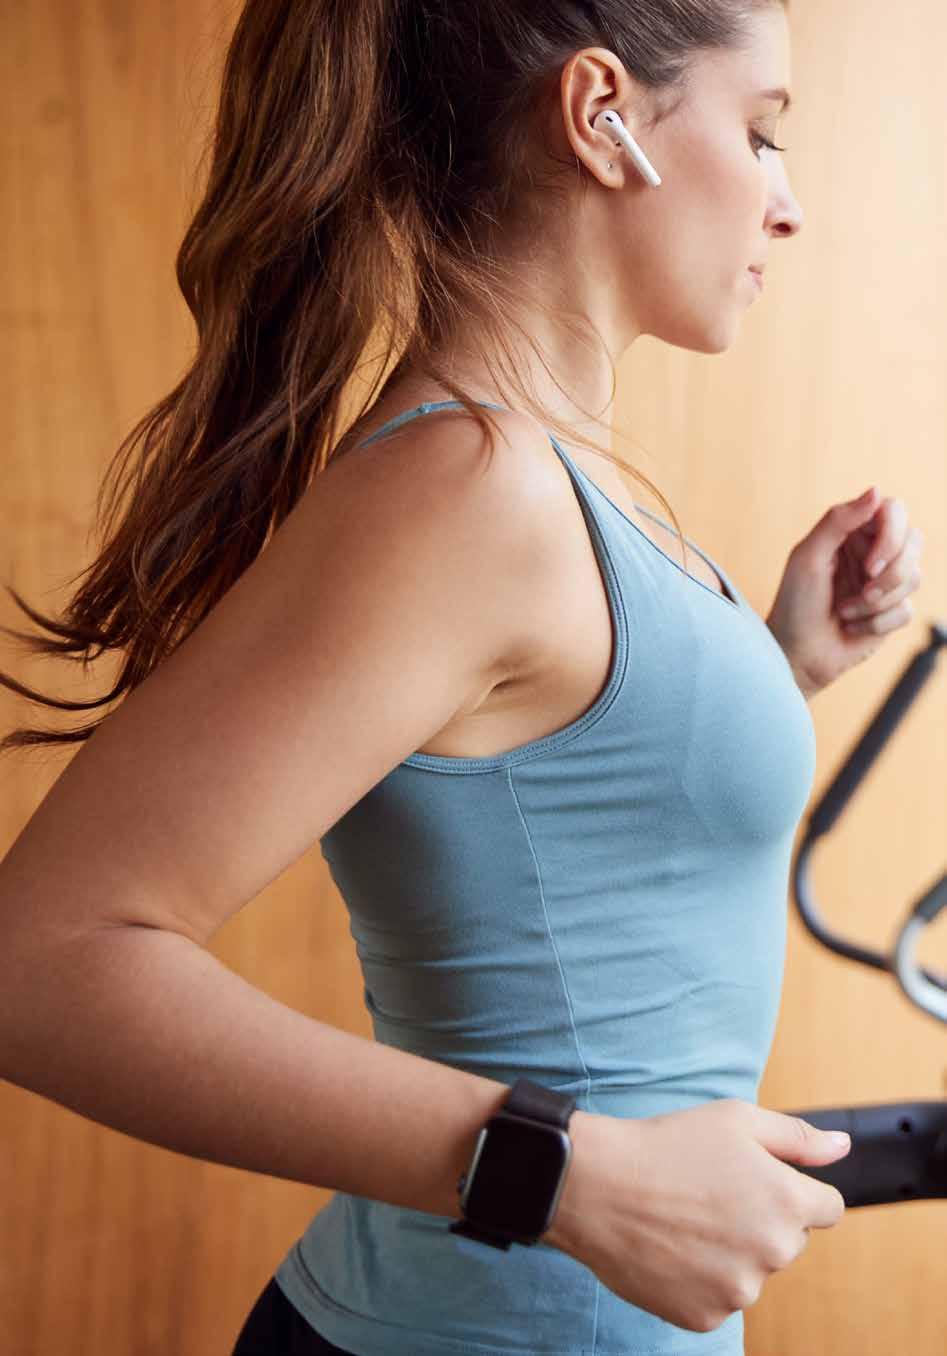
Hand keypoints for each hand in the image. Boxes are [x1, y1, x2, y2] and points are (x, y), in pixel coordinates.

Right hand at [545, 1099, 849, 1334]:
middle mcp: (773, 1252)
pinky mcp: (706, 1316)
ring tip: (685, 1219)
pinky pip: (718, 1297)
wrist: (599, 1186)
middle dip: (761, 1219)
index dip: (793, 1190)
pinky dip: (700, 1278)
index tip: (758, 1183)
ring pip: (751, 1271)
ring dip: (731, 1252)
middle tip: (711, 1193)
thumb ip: (797, 1138)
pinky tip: (672, 1247)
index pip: (827, 1208)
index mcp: (788, 1202)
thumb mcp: (736, 1119)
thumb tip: (841, 1148)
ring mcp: (740, 1290)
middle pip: (787, 1240)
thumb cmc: (666, 1146)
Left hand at [765, 488, 924, 698]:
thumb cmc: (795, 603)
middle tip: (864, 591)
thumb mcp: (808, 557)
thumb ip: (838, 520)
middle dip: (891, 573)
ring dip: (877, 601)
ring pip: (914, 576)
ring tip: (845, 611)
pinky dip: (875, 622)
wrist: (796, 654)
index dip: (891, 536)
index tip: (870, 564)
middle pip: (914, 541)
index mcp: (851, 532)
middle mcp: (872, 551)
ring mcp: (884, 581)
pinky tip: (851, 626)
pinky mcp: (892, 611)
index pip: (893, 511)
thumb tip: (875, 491)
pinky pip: (906, 610)